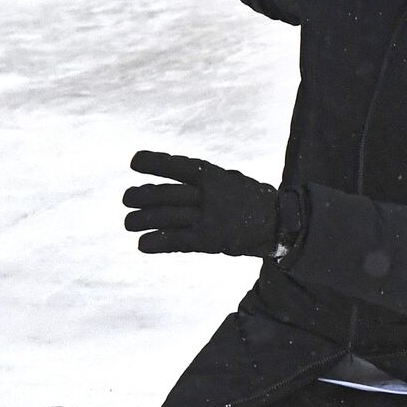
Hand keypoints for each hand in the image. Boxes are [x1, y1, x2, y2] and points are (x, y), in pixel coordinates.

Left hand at [123, 150, 281, 256]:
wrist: (279, 223)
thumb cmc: (250, 200)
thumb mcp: (228, 180)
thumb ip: (202, 181)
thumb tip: (168, 182)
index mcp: (212, 175)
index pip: (177, 165)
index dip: (153, 162)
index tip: (134, 162)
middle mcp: (208, 194)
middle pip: (164, 193)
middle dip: (140, 196)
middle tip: (127, 199)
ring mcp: (208, 217)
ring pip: (165, 217)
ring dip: (141, 220)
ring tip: (129, 222)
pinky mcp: (210, 239)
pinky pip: (176, 240)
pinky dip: (156, 242)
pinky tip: (142, 244)